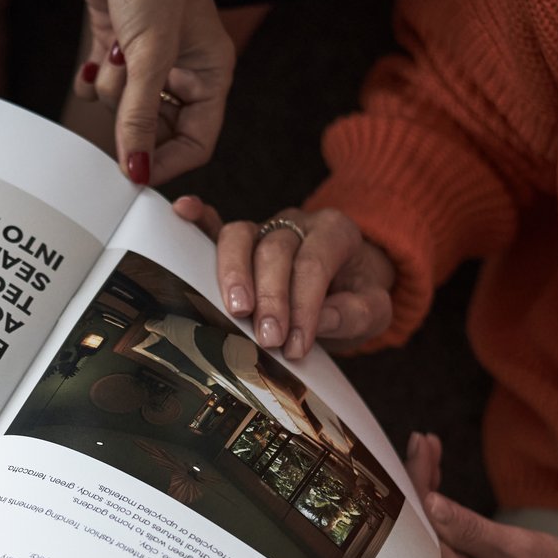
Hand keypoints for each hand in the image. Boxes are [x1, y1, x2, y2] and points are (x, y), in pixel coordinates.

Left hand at [74, 0, 235, 184]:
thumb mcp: (149, 57)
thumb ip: (139, 118)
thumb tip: (135, 168)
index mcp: (209, 75)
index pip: (196, 141)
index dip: (166, 160)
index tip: (135, 171)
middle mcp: (183, 69)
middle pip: (158, 129)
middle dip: (134, 125)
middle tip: (119, 115)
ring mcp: (148, 56)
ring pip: (125, 106)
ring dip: (113, 91)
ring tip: (117, 58)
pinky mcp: (118, 41)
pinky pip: (104, 83)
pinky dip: (94, 81)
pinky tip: (94, 67)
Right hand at [171, 196, 395, 359]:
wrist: (350, 281)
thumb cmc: (357, 294)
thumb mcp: (374, 308)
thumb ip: (356, 312)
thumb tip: (320, 320)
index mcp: (335, 232)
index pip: (314, 263)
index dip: (303, 305)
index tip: (296, 346)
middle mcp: (297, 224)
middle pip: (275, 250)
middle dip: (270, 297)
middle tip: (268, 338)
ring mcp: (266, 228)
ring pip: (242, 236)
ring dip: (234, 273)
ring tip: (235, 310)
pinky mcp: (242, 241)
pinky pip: (216, 223)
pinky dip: (198, 218)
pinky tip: (182, 212)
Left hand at [404, 433, 557, 557]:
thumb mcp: (523, 549)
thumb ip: (470, 530)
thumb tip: (428, 503)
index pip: (430, 547)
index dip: (419, 501)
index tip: (417, 458)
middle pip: (420, 546)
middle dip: (417, 494)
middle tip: (419, 445)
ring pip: (424, 544)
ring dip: (423, 499)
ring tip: (425, 451)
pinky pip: (435, 549)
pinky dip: (434, 516)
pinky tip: (430, 481)